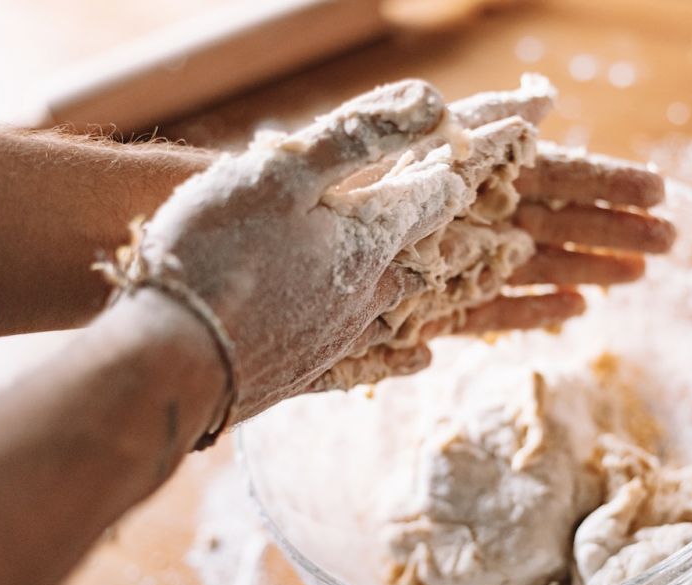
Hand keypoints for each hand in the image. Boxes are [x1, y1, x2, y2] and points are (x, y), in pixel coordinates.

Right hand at [104, 79, 539, 428]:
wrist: (172, 360)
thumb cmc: (217, 253)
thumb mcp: (283, 173)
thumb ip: (359, 136)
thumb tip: (435, 104)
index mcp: (367, 240)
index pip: (433, 196)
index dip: (466, 167)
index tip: (513, 149)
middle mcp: (366, 293)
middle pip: (433, 262)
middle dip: (473, 241)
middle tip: (519, 239)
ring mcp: (338, 337)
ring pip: (410, 311)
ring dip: (447, 294)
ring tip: (469, 286)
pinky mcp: (306, 372)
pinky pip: (373, 362)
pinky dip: (403, 354)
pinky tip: (421, 358)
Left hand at [312, 77, 673, 390]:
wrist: (273, 241)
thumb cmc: (335, 179)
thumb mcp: (415, 138)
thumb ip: (487, 122)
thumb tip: (548, 97)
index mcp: (470, 171)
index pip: (554, 174)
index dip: (606, 182)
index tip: (658, 191)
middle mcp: (470, 214)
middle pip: (556, 221)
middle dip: (612, 228)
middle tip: (672, 241)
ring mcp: (456, 263)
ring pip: (535, 266)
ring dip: (588, 269)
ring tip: (639, 275)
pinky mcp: (434, 308)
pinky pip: (492, 311)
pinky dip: (532, 312)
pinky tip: (576, 312)